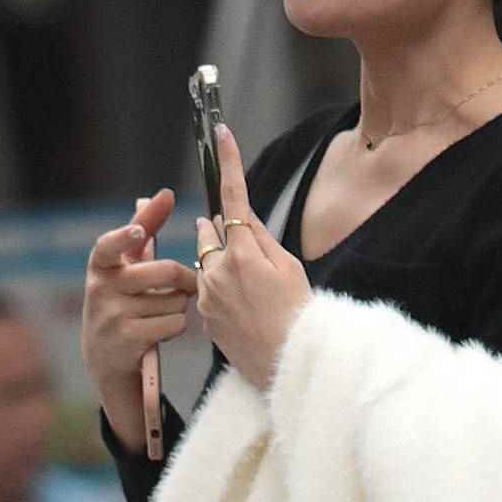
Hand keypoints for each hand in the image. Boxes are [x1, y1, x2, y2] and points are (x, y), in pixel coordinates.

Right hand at [84, 190, 202, 437]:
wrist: (105, 359)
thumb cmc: (122, 302)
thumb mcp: (124, 267)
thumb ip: (143, 230)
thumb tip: (163, 194)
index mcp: (100, 265)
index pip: (109, 246)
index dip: (125, 238)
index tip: (138, 232)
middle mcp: (102, 288)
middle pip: (163, 272)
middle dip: (185, 278)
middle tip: (190, 283)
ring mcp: (113, 316)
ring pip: (173, 300)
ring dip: (180, 305)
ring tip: (164, 311)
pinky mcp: (129, 340)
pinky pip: (174, 323)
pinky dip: (177, 325)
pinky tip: (164, 329)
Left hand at [192, 123, 312, 391]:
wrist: (289, 367)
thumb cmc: (298, 317)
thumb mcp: (290, 270)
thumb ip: (261, 239)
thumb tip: (240, 217)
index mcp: (244, 254)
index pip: (234, 198)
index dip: (229, 164)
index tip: (221, 134)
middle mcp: (218, 271)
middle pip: (210, 232)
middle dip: (224, 234)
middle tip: (251, 260)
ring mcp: (207, 295)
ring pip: (206, 262)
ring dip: (222, 265)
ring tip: (250, 293)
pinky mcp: (204, 317)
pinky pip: (206, 290)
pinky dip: (219, 291)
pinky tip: (244, 311)